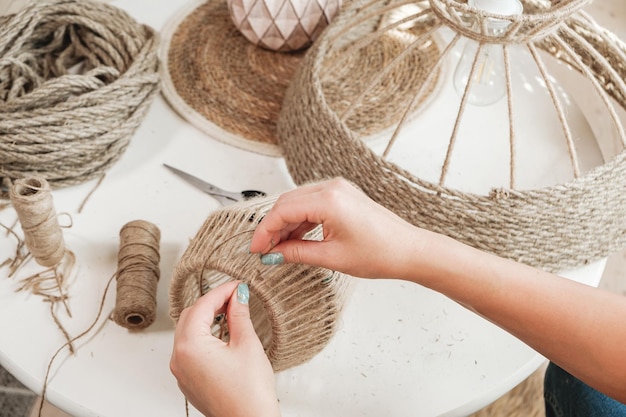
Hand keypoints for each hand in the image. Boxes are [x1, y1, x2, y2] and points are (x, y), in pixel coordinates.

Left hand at [170, 281, 279, 416]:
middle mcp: (179, 358)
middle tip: (235, 296)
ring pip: (188, 333)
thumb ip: (239, 315)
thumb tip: (238, 296)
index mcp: (190, 346)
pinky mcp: (189, 380)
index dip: (221, 291)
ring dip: (207, 319)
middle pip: (189, 316)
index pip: (202, 306)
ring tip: (231, 312)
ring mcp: (182, 371)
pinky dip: (204, 336)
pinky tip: (223, 334)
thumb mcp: (247, 344)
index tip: (238, 285)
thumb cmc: (249, 393)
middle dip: (211, 303)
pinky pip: (190, 350)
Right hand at [249, 178, 426, 278]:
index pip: (282, 211)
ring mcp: (338, 189)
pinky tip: (295, 239)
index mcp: (328, 200)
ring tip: (278, 249)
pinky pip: (312, 203)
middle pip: (287, 203)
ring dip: (286, 224)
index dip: (264, 231)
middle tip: (263, 250)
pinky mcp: (343, 195)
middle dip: (272, 227)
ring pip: (298, 202)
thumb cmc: (380, 253)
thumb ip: (297, 253)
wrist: (409, 250)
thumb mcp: (332, 258)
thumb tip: (273, 254)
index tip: (255, 249)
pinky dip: (300, 220)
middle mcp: (332, 188)